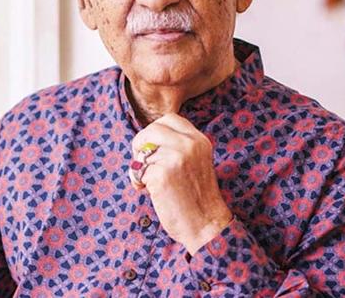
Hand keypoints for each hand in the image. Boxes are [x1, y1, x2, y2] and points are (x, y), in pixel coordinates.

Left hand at [128, 113, 232, 254]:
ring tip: (149, 183)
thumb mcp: (196, 162)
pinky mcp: (162, 174)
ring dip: (139, 168)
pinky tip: (150, 193)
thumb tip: (146, 139)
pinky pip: (139, 171)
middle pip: (151, 129)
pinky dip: (139, 182)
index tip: (153, 148)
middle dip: (140, 145)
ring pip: (143, 152)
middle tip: (142, 163)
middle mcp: (189, 145)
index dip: (155, 132)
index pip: (170, 119)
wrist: (206, 225)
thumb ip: (179, 147)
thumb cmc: (196, 198)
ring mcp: (176, 158)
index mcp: (200, 140)